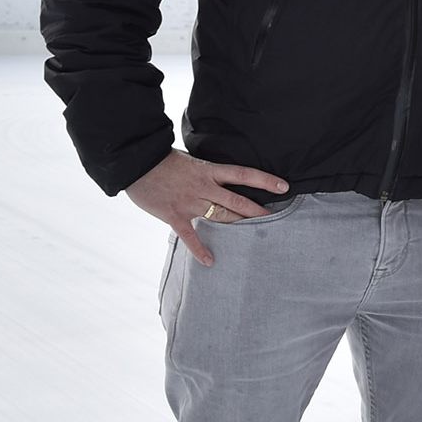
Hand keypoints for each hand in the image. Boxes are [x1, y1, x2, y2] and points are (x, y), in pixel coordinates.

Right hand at [125, 151, 289, 266]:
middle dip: (258, 211)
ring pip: (220, 217)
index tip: (284, 187)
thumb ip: (207, 172)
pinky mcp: (174, 215)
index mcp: (209, 170)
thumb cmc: (164, 160)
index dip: (265, 180)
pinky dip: (200, 249)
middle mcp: (204, 187)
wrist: (137, 162)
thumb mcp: (192, 161)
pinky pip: (190, 235)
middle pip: (237, 200)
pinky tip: (211, 261)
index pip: (244, 174)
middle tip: (276, 220)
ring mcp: (190, 202)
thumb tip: (222, 177)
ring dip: (238, 227)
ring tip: (255, 238)